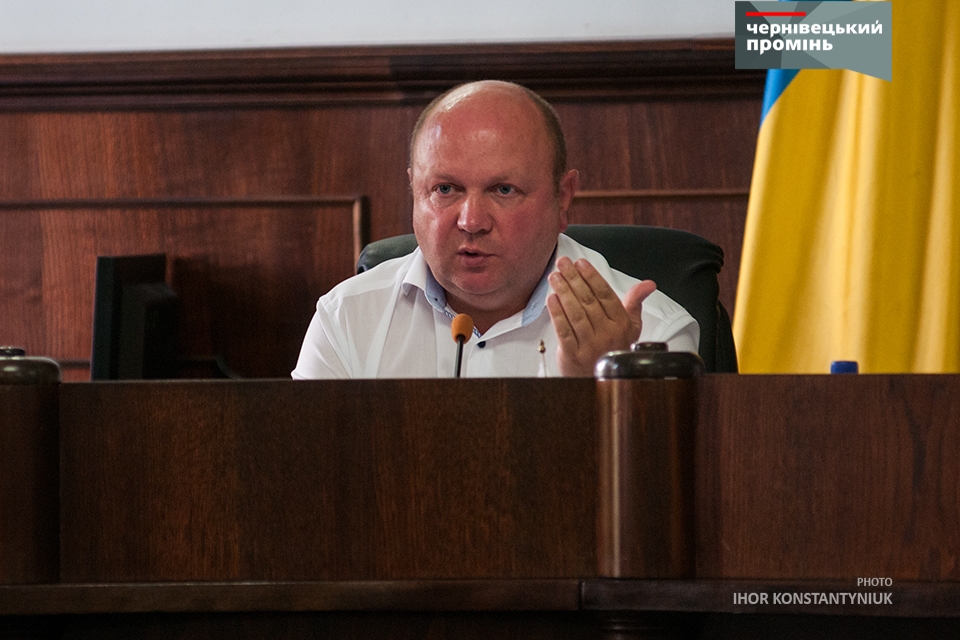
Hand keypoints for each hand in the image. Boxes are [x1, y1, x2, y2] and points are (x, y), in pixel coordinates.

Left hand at [546, 256, 655, 375]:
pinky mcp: (573, 355)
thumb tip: (649, 284)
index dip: (592, 277)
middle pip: (588, 300)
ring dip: (563, 292)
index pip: (605, 295)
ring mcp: (589, 345)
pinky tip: (551, 299)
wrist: (602, 381)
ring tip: (555, 277)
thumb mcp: (630, 326)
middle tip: (562, 263)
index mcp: (621, 324)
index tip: (580, 263)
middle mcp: (607, 334)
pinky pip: (564, 330)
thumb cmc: (613, 348)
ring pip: (575, 313)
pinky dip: (557, 313)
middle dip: (574, 279)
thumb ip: (635, 302)